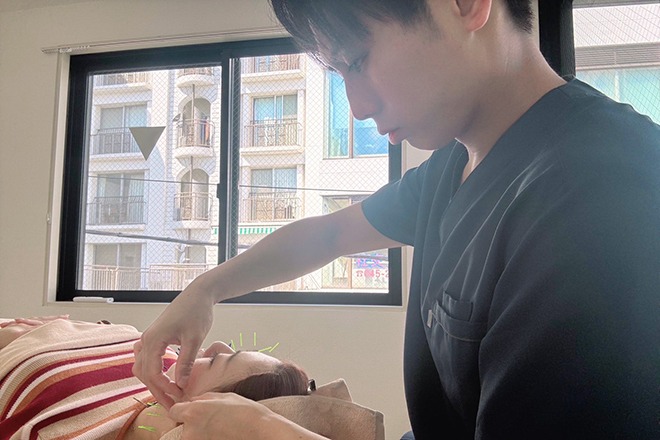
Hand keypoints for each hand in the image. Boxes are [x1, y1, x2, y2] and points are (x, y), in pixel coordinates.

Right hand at [132, 281, 215, 408]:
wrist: (199, 293)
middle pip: (144, 373)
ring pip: (142, 367)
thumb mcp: (195, 339)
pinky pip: (146, 358)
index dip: (164, 387)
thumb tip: (181, 385)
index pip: (153, 373)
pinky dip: (152, 371)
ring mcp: (149, 337)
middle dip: (157, 390)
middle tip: (171, 405)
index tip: (179, 395)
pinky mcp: (155, 336)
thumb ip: (186, 362)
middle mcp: (146, 339)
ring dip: (153, 382)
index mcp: (154, 339)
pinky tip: (165, 377)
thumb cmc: (198, 312)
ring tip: (168, 394)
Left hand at [169, 393, 266, 438]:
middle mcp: (190, 431)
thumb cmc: (246, 412)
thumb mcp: (225, 397)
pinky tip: (221, 435)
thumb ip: (204, 398)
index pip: (173, 411)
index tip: (190, 410)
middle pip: (181, 426)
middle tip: (210, 420)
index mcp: (193, 412)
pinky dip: (208, 439)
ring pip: (191, 436)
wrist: (260, 432)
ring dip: (200, 433)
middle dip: (192, 423)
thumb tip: (195, 401)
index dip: (182, 409)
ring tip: (219, 429)